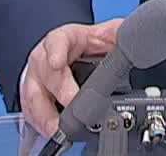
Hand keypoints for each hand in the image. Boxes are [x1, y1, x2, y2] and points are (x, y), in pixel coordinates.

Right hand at [20, 17, 123, 137]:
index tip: (58, 63)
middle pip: (45, 74)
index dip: (56, 52)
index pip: (56, 41)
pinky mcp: (31, 95)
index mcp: (62, 39)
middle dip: (59, 91)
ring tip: (59, 127)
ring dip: (45, 114)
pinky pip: (30, 111)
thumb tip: (135, 38)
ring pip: (33, 96)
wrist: (72, 50)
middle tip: (73, 104)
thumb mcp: (105, 33)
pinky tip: (50, 131)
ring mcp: (34, 77)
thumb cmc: (85, 43)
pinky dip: (40, 123)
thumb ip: (119, 35)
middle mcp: (43, 57)